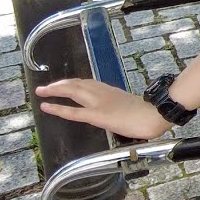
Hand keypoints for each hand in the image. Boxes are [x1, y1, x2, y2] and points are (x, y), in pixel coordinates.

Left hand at [35, 79, 171, 140]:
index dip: (73, 84)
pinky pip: (73, 111)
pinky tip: (46, 107)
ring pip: (73, 91)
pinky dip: (58, 108)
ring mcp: (99, 103)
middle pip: (77, 84)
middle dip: (60, 84)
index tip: (64, 84)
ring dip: (56, 90)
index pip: (88, 84)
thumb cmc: (151, 114)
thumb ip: (122, 108)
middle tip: (45, 87)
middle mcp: (103, 93)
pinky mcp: (97, 115)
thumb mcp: (133, 107)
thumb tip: (119, 114)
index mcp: (112, 93)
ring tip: (43, 91)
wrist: (156, 114)